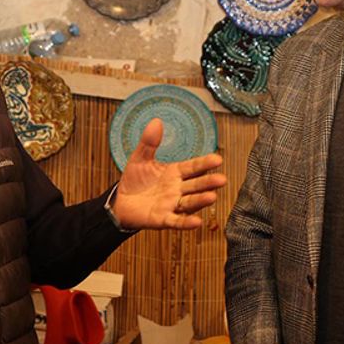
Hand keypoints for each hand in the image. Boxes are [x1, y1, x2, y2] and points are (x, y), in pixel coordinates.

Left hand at [111, 118, 225, 229]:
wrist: (121, 201)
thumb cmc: (135, 180)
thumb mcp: (140, 158)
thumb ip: (149, 142)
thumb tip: (156, 121)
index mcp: (175, 173)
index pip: (193, 167)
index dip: (204, 163)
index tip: (217, 159)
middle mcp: (177, 189)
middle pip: (196, 185)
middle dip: (209, 182)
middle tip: (222, 180)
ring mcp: (172, 204)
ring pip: (190, 202)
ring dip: (201, 200)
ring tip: (212, 197)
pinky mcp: (163, 219)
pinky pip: (176, 221)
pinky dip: (186, 223)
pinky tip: (197, 222)